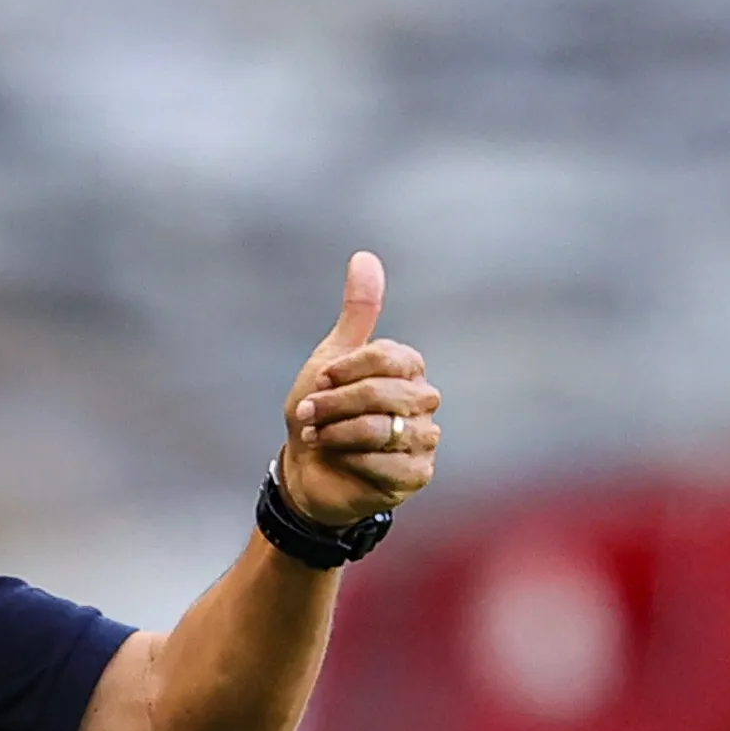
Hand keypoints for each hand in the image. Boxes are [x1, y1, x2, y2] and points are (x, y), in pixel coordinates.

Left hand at [282, 251, 439, 525]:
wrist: (305, 470)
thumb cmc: (320, 413)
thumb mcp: (331, 359)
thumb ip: (356, 312)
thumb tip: (365, 257)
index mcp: (408, 369)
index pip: (388, 357)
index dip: (346, 370)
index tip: (320, 381)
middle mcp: (424, 401)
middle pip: (385, 393)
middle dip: (337, 405)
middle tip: (309, 414)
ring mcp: (424, 439)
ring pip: (384, 429)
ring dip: (339, 433)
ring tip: (317, 437)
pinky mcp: (416, 474)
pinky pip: (386, 464)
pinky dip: (351, 461)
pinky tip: (338, 460)